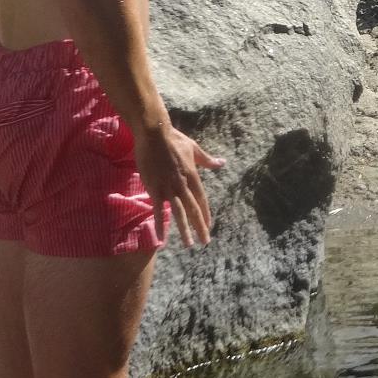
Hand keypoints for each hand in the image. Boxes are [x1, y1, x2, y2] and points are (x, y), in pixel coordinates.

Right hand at [135, 123, 225, 247]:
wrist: (154, 134)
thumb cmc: (174, 140)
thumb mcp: (195, 149)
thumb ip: (208, 160)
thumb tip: (222, 163)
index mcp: (193, 176)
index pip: (202, 200)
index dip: (205, 214)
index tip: (209, 226)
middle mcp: (183, 184)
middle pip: (194, 209)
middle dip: (200, 227)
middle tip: (205, 242)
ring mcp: (169, 188)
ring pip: (179, 213)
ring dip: (185, 230)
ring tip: (189, 244)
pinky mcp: (155, 188)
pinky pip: (159, 210)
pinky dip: (160, 224)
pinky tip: (162, 236)